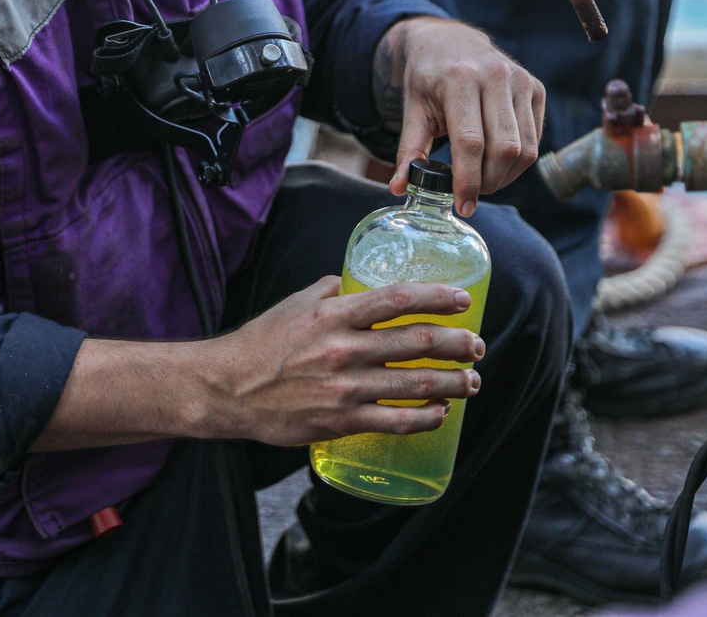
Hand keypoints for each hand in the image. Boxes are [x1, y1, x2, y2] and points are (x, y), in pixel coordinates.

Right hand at [203, 276, 482, 445]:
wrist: (229, 388)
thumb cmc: (262, 342)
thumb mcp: (296, 303)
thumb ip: (332, 292)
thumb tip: (359, 285)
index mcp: (334, 313)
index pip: (397, 299)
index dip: (436, 298)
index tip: (462, 299)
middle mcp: (343, 348)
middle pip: (415, 342)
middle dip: (456, 343)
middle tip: (477, 344)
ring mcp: (344, 388)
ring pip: (414, 384)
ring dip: (451, 382)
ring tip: (472, 381)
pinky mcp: (341, 422)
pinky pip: (395, 422)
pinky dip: (425, 417)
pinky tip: (440, 412)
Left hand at [376, 17, 544, 215]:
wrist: (449, 40)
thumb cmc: (428, 78)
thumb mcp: (413, 109)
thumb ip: (409, 149)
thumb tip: (400, 188)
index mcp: (459, 79)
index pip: (470, 142)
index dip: (468, 181)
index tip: (462, 206)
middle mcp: (495, 75)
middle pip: (504, 149)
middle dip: (488, 182)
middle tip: (471, 194)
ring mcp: (520, 80)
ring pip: (525, 149)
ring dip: (506, 176)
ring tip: (483, 179)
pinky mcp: (536, 87)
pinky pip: (535, 138)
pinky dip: (518, 161)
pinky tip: (497, 160)